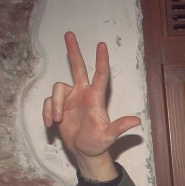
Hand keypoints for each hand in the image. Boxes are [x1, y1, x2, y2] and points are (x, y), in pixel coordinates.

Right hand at [42, 32, 140, 176]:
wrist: (84, 152)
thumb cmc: (99, 143)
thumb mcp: (109, 136)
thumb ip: (120, 127)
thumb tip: (137, 120)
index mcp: (95, 98)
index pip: (99, 75)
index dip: (101, 60)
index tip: (101, 45)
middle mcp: (82, 94)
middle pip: (77, 67)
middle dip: (73, 50)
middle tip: (69, 33)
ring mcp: (70, 99)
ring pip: (57, 89)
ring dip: (54, 105)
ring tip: (58, 120)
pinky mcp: (58, 106)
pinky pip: (48, 102)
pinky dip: (47, 112)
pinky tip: (51, 124)